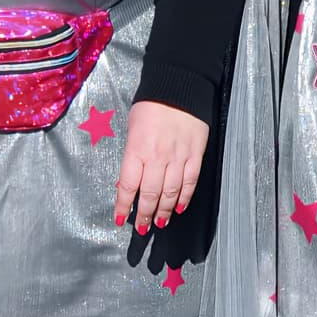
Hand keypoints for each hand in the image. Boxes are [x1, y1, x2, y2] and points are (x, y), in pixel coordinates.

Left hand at [112, 101, 210, 235]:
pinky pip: (189, 182)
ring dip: (163, 211)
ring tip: (158, 222)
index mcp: (137, 150)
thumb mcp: (132, 129)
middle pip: (149, 194)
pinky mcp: (195, 155)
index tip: (120, 218)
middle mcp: (157, 157)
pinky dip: (184, 197)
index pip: (127, 185)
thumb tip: (126, 181)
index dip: (123, 205)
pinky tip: (178, 207)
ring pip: (170, 192)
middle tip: (141, 228)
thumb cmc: (150, 106)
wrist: (179, 88)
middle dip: (144, 215)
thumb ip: (131, 156)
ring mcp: (178, 157)